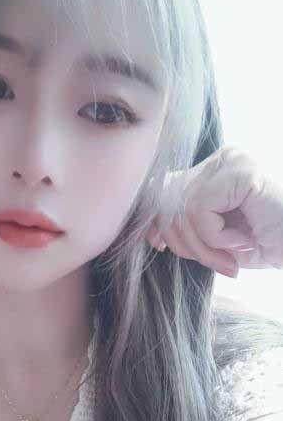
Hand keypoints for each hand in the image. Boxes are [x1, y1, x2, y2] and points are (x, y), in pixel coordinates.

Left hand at [147, 145, 282, 276]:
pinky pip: (199, 209)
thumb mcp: (220, 239)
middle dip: (183, 242)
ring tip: (234, 255)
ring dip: (204, 246)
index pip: (166, 188)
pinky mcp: (240, 171)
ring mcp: (232, 161)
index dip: (156, 219)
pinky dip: (216, 237)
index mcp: (216, 170)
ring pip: (181, 207)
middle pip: (168, 198)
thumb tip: (150, 231)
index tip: (159, 245)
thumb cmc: (272, 244)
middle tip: (219, 262)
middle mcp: (222, 159)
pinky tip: (244, 241)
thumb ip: (188, 228)